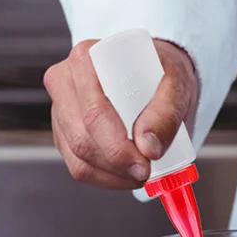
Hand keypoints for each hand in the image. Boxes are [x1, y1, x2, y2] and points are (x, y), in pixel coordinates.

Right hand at [44, 38, 197, 187]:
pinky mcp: (63, 132)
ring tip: (141, 172)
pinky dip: (104, 177)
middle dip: (117, 163)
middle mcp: (65, 81)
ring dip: (112, 174)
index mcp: (86, 59)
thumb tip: (148, 147)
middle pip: (81, 138)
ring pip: (77, 157)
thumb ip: (166, 112)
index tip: (146, 159)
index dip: (117, 145)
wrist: (154, 72)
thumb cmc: (159, 71)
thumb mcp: (175, 82)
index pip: (94, 112)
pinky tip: (126, 174)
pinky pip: (77, 166)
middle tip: (147, 171)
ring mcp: (60, 109)